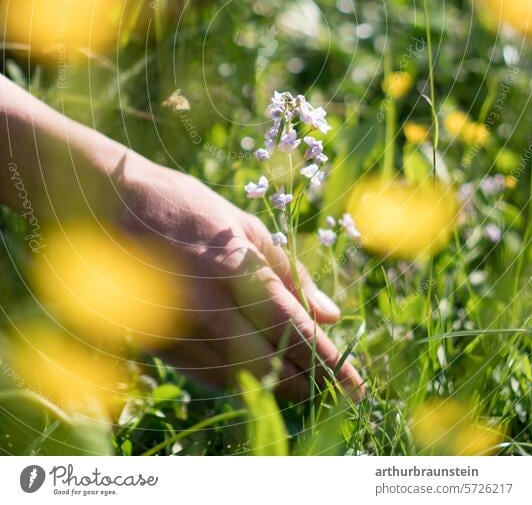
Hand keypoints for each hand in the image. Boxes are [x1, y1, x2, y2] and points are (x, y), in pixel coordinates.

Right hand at [117, 151, 364, 402]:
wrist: (103, 202)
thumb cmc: (183, 205)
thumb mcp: (243, 225)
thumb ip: (290, 273)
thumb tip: (333, 316)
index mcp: (236, 267)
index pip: (295, 328)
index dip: (331, 363)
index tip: (358, 387)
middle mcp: (207, 304)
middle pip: (271, 365)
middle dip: (309, 387)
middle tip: (338, 399)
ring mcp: (176, 327)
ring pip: (239, 378)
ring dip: (276, 389)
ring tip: (306, 394)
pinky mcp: (153, 341)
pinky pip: (207, 375)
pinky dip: (238, 382)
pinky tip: (256, 382)